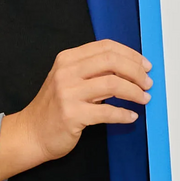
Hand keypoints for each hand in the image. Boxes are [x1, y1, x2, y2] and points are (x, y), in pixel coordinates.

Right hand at [0, 40, 149, 180]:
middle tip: (147, 82)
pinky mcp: (72, 115)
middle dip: (136, 71)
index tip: (144, 65)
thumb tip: (130, 68)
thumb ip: (93, 71)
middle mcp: (66, 72)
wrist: (31, 133)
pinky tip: (132, 116)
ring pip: (113, 84)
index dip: (130, 54)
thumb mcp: (69, 80)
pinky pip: (107, 112)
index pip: (106, 47)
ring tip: (144, 98)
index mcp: (68, 59)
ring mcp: (68, 93)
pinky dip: (124, 114)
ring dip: (135, 91)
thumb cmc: (55, 107)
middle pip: (112, 61)